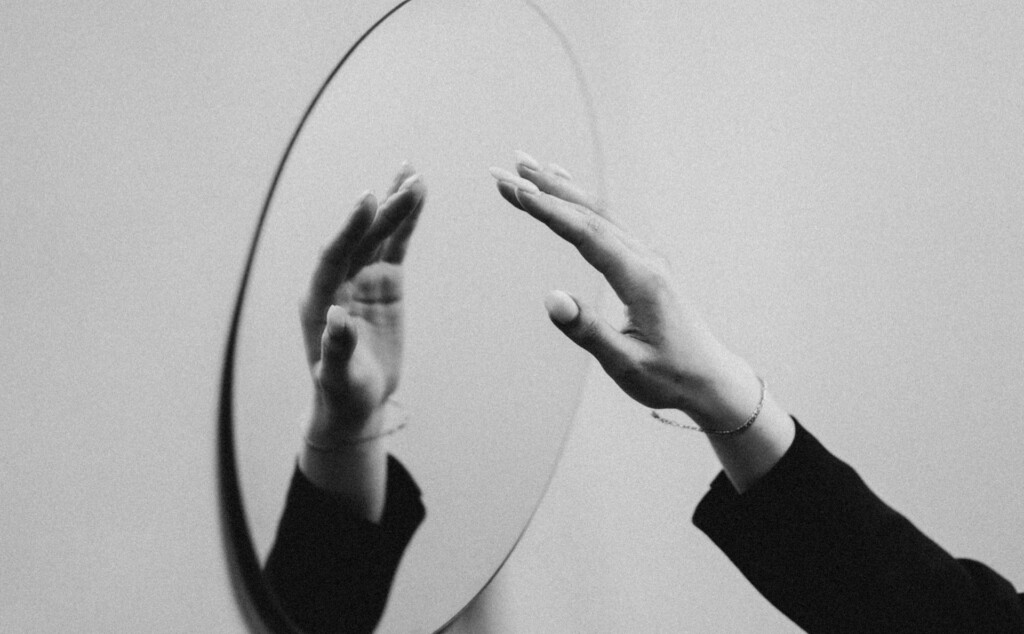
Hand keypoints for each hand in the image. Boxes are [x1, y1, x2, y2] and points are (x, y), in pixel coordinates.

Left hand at [300, 164, 425, 446]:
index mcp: (319, 298)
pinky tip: (417, 196)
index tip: (368, 199)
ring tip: (415, 176)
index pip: (334, 254)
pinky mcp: (384, 282)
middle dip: (383, 211)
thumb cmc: (341, 392)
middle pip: (362, 238)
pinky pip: (396, 246)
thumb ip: (336, 348)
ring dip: (396, 206)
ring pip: (380, 235)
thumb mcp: (338, 377)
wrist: (357, 399)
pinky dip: (406, 223)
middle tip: (407, 182)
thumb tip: (337, 317)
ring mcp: (362, 277)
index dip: (350, 227)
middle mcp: (338, 280)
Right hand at [489, 153, 755, 429]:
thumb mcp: (625, 365)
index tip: (518, 193)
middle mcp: (644, 259)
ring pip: (596, 213)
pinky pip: (605, 222)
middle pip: (588, 215)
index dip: (551, 212)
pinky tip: (561, 182)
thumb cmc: (669, 377)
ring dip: (557, 188)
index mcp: (641, 280)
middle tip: (501, 172)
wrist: (711, 378)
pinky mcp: (641, 262)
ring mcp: (645, 257)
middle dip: (542, 191)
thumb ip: (588, 331)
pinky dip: (577, 200)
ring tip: (521, 164)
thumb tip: (550, 298)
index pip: (588, 235)